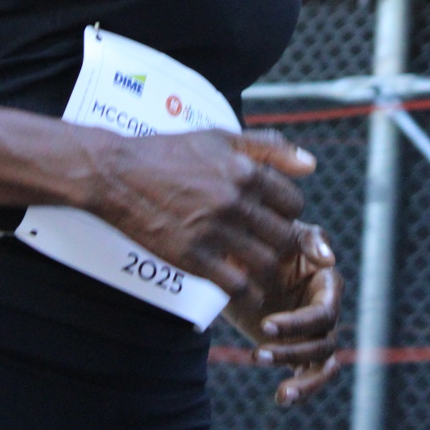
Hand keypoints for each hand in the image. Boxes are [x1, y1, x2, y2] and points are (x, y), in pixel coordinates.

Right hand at [86, 128, 314, 300]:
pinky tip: (243, 288)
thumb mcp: (220, 137)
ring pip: (266, 262)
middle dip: (281, 241)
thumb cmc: (169, 152)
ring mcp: (213, 231)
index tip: (273, 215)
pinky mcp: (192, 257)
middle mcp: (234, 200)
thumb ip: (269, 147)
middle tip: (266, 242)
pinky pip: (237, 285)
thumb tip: (311, 165)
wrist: (118, 174)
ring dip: (266, 267)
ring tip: (255, 263)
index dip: (287, 211)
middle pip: (285, 235)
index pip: (293, 202)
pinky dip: (247, 291)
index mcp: (244, 170)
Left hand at [225, 221, 342, 406]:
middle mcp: (325, 310)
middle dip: (292, 349)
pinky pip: (311, 375)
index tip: (265, 326)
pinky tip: (282, 398)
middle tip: (257, 353)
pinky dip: (302, 390)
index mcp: (326, 283)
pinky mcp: (300, 350)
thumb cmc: (264, 239)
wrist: (238, 259)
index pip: (326, 312)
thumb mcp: (283, 234)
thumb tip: (329, 259)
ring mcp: (314, 332)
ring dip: (300, 376)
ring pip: (321, 363)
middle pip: (324, 341)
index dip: (299, 323)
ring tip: (276, 385)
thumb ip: (308, 241)